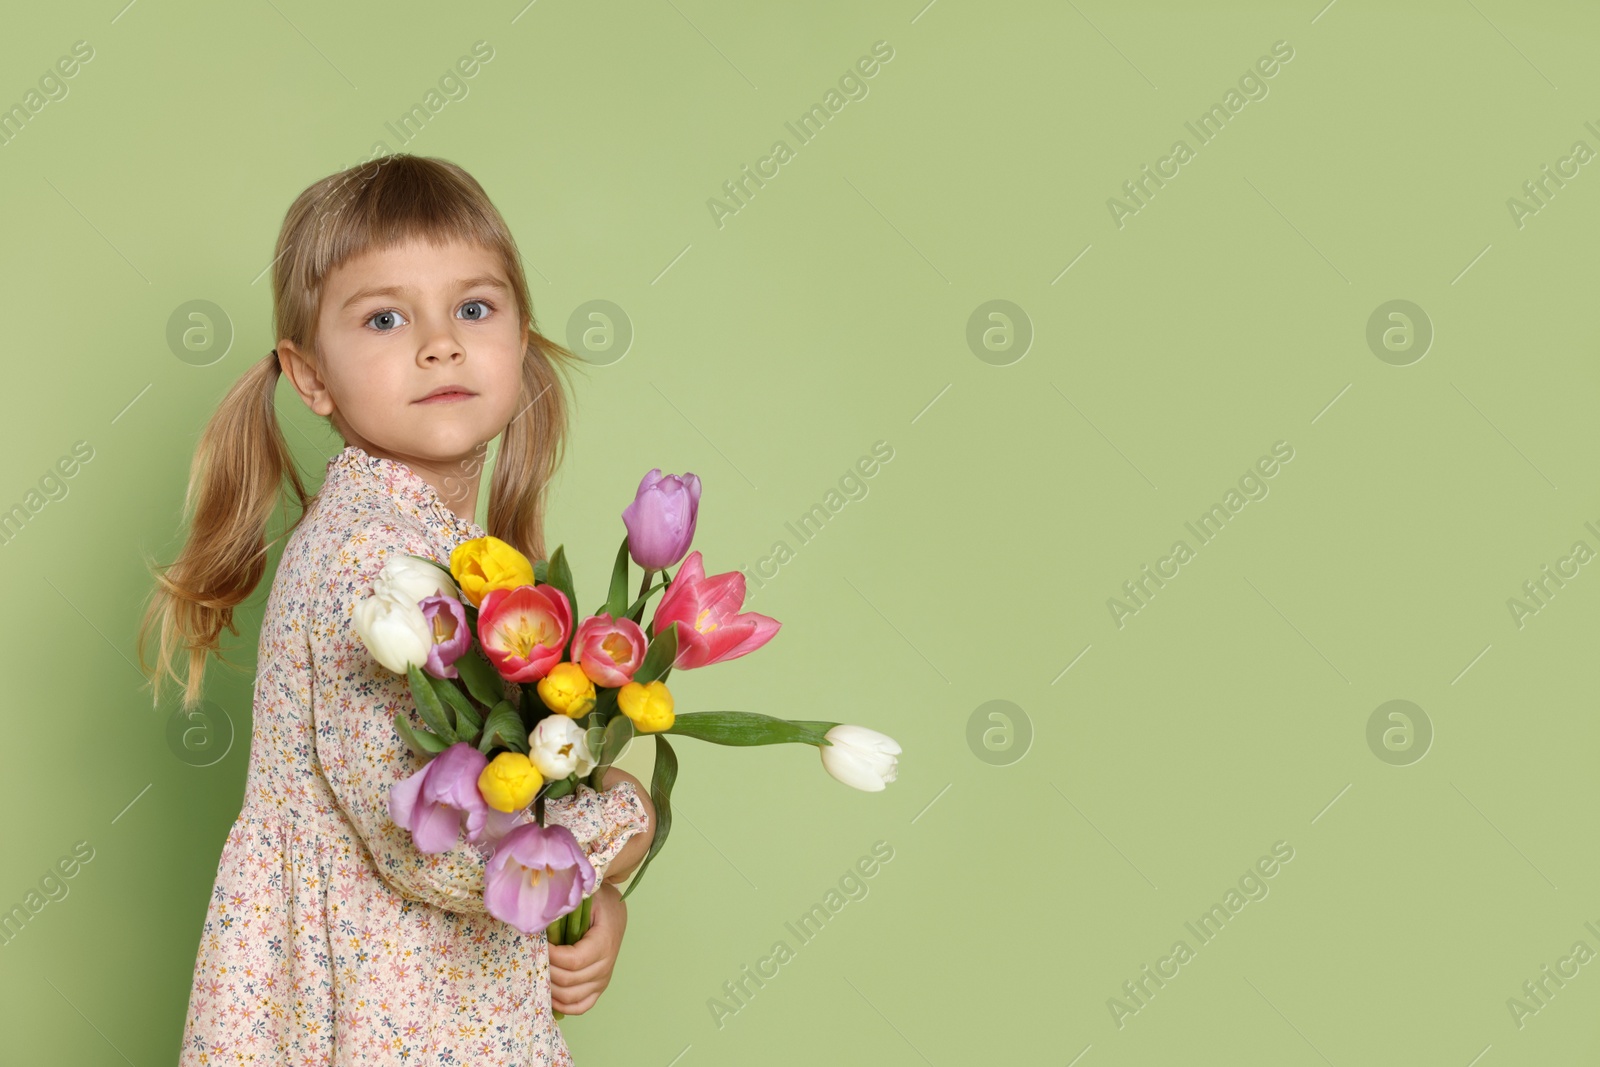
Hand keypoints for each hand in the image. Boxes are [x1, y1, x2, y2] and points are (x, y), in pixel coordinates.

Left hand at [549, 882, 626, 1014]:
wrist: (614, 912)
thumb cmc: (599, 903)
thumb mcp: (587, 897)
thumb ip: (567, 907)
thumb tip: (541, 921)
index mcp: (603, 943)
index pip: (572, 961)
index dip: (551, 956)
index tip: (538, 943)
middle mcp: (605, 966)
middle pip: (568, 981)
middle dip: (546, 970)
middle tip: (533, 957)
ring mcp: (602, 980)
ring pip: (570, 996)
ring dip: (550, 987)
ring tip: (537, 972)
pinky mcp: (598, 988)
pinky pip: (581, 1006)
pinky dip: (563, 1006)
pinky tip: (549, 994)